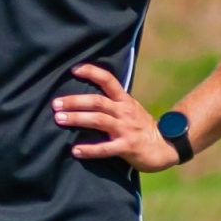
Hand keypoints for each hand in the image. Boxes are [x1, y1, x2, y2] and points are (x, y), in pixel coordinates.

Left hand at [53, 64, 181, 172]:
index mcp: (124, 100)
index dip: (92, 72)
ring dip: (77, 119)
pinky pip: (105, 148)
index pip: (108, 80)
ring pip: (99, 120)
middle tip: (55, 104)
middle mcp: (124, 111)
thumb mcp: (129, 109)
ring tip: (59, 119)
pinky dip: (89, 149)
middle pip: (97, 101)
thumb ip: (111, 102)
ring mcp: (126, 129)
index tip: (74, 69)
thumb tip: (85, 97)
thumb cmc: (141, 127)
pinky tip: (75, 150)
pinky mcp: (127, 147)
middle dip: (75, 101)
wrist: (164, 146)